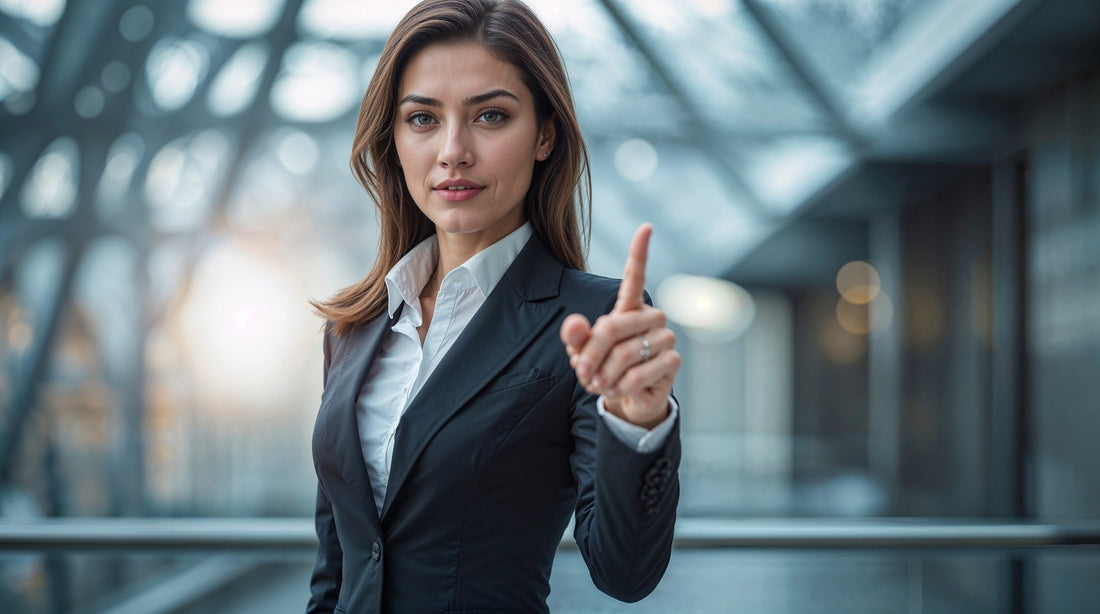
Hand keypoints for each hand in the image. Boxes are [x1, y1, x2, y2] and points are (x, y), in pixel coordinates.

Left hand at [560, 223, 680, 429]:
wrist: (627, 397)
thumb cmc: (603, 367)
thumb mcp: (582, 352)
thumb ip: (576, 338)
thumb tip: (573, 326)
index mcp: (629, 307)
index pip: (636, 275)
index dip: (640, 252)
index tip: (646, 227)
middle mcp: (651, 317)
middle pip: (614, 326)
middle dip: (591, 353)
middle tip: (580, 373)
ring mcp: (665, 337)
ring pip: (626, 353)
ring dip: (604, 373)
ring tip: (596, 384)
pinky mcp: (672, 360)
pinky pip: (639, 373)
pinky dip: (620, 386)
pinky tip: (615, 391)